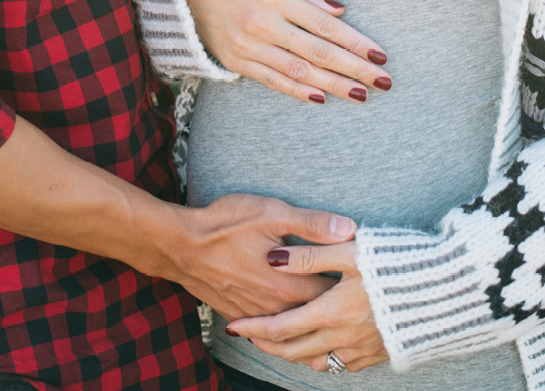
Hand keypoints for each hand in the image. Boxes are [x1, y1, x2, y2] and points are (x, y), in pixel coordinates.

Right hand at [166, 194, 355, 321]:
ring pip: (293, 328)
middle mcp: (276, 307)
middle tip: (353, 304)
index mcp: (290, 285)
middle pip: (316, 316)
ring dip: (310, 322)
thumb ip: (313, 224)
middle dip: (334, 310)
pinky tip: (290, 322)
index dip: (349, 286)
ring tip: (330, 321)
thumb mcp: (272, 214)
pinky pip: (269, 331)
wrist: (181, 245)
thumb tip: (350, 228)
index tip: (363, 279)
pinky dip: (284, 329)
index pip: (333, 294)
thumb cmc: (226, 224)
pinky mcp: (240, 316)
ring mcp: (256, 315)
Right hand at [184, 0, 390, 102]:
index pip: (325, 25)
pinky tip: (322, 98)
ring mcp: (249, 46)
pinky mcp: (237, 62)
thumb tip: (341, 11)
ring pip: (299, 71)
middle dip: (354, 69)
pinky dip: (298, 92)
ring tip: (361, 95)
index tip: (380, 56)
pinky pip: (273, 81)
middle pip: (318, 52)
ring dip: (333, 85)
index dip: (355, 43)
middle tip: (383, 83)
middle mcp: (263, 23)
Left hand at [226, 240, 387, 373]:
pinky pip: (342, 364)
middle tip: (247, 337)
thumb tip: (273, 257)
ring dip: (292, 354)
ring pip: (317, 361)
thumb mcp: (350, 250)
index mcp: (332, 312)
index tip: (234, 326)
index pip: (282, 328)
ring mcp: (363, 349)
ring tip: (277, 342)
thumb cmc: (396, 264)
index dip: (255, 328)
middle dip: (267, 345)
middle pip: (294, 351)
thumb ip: (310, 253)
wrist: (446, 289)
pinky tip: (319, 348)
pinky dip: (322, 359)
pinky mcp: (380, 353)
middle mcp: (343, 337)